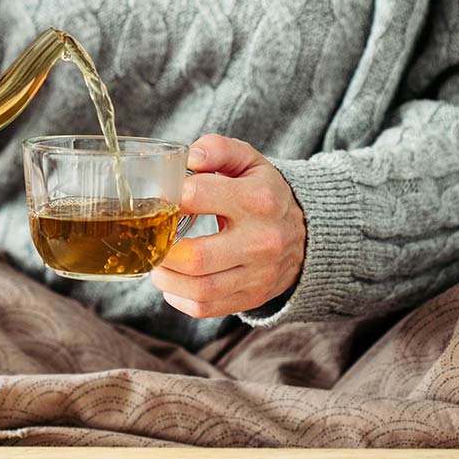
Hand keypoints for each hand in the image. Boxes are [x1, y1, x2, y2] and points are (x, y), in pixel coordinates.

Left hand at [151, 134, 306, 317]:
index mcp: (258, 199)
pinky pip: (205, 308)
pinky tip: (174, 281)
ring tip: (158, 262)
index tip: (160, 201)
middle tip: (152, 240)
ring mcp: (259, 274)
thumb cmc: (264, 194)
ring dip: (166, 278)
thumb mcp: (248, 162)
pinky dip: (179, 298)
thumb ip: (218, 150)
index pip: (198, 196)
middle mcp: (262, 240)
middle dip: (163, 250)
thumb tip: (190, 158)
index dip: (168, 198)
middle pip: (196, 256)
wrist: (305, 235)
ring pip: (199, 289)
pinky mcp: (252, 297)